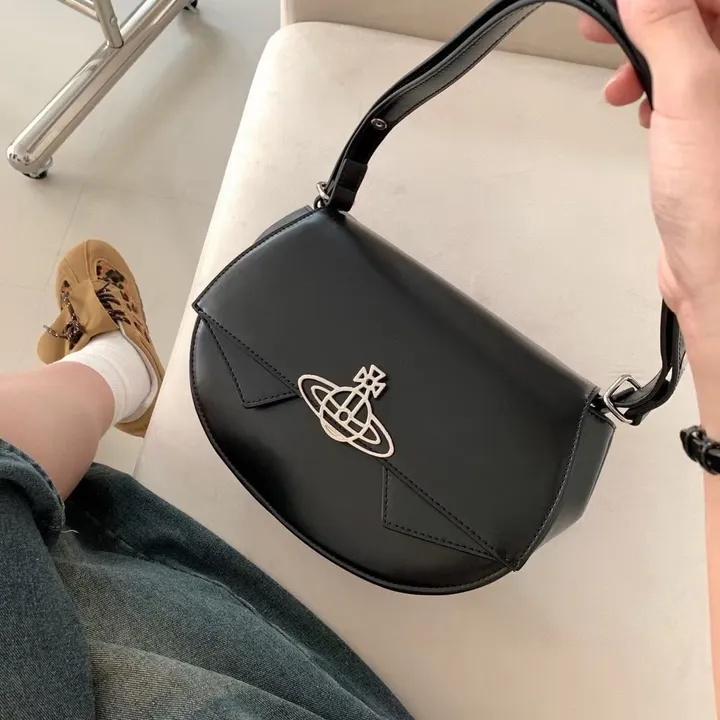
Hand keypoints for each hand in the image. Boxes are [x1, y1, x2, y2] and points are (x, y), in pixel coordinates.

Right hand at [580, 0, 719, 350]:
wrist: (718, 274)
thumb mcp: (694, 97)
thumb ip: (670, 28)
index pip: (715, 1)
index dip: (671, 0)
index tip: (629, 7)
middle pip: (705, 20)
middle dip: (653, 20)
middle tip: (606, 25)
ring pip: (692, 53)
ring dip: (650, 58)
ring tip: (619, 80)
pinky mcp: (712, 132)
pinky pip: (686, 89)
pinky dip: (657, 91)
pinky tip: (641, 109)